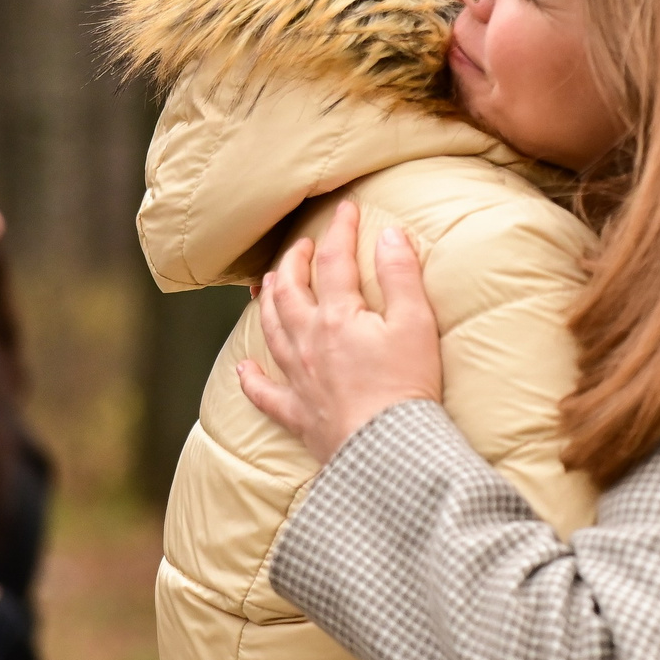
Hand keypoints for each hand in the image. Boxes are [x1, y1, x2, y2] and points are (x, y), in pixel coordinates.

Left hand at [238, 201, 444, 464]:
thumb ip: (401, 274)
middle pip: (289, 291)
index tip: (347, 209)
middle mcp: (308, 341)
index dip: (341, 230)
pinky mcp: (297, 413)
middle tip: (301, 246)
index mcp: (338, 316)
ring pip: (271, 331)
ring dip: (269, 303)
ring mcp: (298, 378)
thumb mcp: (416, 323)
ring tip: (269, 285)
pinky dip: (251, 380)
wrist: (388, 450)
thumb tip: (388, 233)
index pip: (335, 260)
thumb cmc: (407, 386)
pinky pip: (264, 394)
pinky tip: (243, 370)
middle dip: (293, 262)